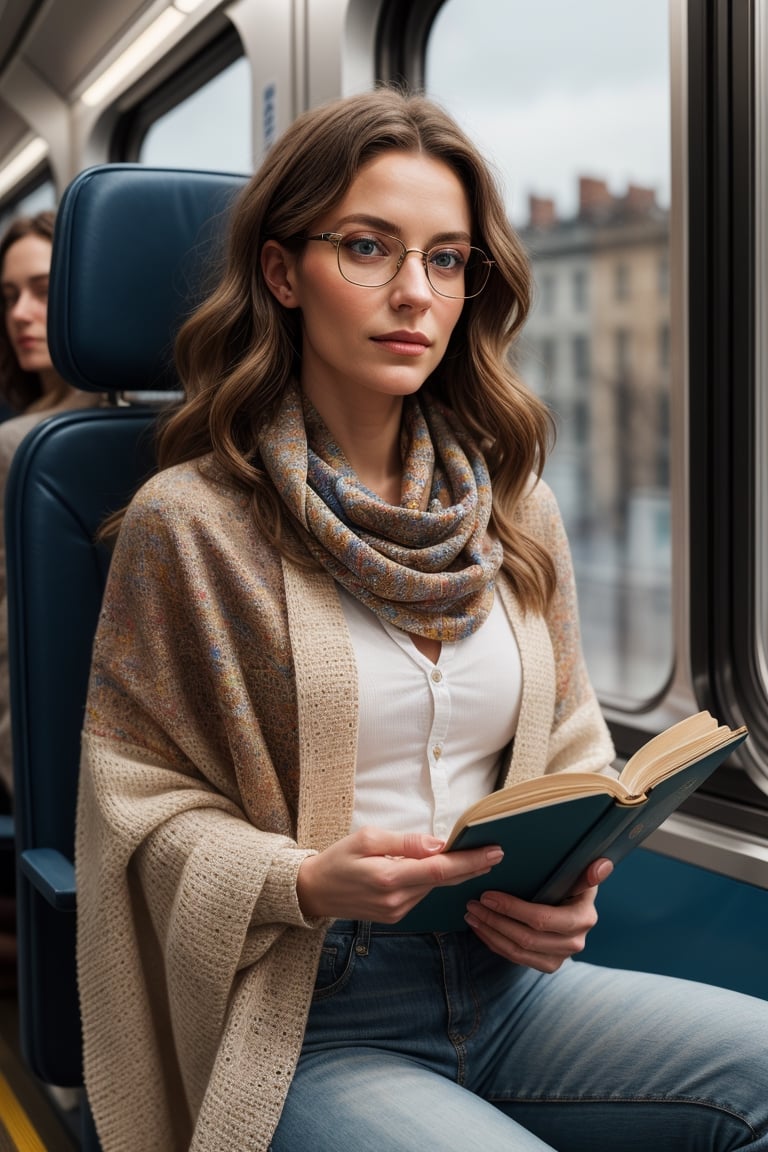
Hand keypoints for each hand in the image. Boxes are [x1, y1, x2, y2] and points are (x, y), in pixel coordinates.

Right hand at [297, 826, 504, 921]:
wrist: (314, 892)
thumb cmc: (338, 859)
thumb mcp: (367, 838)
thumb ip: (406, 842)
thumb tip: (439, 844)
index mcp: (390, 878)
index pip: (440, 869)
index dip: (469, 861)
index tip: (493, 852)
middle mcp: (397, 899)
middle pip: (443, 880)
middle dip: (471, 866)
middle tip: (497, 852)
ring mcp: (397, 911)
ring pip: (433, 887)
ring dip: (453, 873)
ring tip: (476, 855)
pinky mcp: (395, 915)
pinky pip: (422, 894)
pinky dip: (434, 880)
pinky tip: (443, 868)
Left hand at [463, 857, 613, 971]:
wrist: (573, 905)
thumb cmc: (572, 884)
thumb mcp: (580, 874)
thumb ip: (588, 872)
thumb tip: (602, 865)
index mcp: (583, 918)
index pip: (542, 919)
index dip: (513, 909)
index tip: (487, 895)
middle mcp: (574, 942)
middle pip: (526, 938)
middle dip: (495, 921)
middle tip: (472, 904)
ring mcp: (560, 957)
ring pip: (518, 951)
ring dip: (490, 933)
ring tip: (471, 915)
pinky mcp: (547, 964)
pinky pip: (516, 958)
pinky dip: (494, 943)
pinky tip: (480, 929)